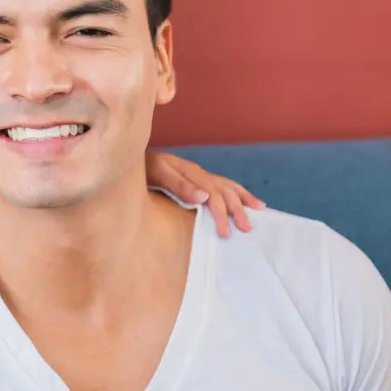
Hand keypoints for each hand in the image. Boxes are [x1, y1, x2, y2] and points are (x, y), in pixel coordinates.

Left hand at [146, 150, 263, 238]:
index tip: (225, 232)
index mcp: (190, 173)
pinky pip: (222, 185)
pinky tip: (247, 200)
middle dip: (236, 210)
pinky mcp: (197, 178)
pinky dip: (237, 192)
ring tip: (259, 210)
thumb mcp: (157, 174)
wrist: (132, 158)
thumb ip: (178, 185)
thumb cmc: (143, 169)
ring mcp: (198, 174)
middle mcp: (198, 172)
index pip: (213, 194)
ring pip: (227, 186)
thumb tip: (205, 197)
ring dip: (242, 200)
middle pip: (224, 191)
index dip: (221, 213)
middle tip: (246, 229)